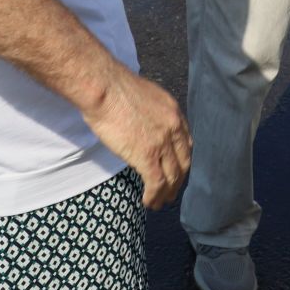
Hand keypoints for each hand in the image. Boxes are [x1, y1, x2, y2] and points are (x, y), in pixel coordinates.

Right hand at [82, 65, 190, 208]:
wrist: (103, 87)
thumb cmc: (113, 87)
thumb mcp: (144, 97)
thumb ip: (151, 114)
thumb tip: (144, 127)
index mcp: (173, 111)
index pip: (186, 143)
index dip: (181, 161)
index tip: (176, 171)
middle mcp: (173, 127)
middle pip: (183, 162)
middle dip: (177, 181)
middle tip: (170, 193)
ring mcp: (162, 142)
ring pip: (172, 176)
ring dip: (166, 193)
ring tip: (159, 203)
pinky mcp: (147, 155)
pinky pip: (156, 183)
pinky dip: (154, 196)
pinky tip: (147, 202)